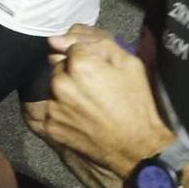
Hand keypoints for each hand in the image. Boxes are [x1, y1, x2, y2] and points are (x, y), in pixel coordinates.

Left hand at [26, 26, 176, 176]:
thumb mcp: (129, 62)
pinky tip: (81, 116)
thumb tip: (58, 39)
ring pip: (54, 87)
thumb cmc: (137, 104)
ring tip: (89, 103)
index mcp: (80, 64)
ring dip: (66, 90)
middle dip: (73, 71)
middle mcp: (60, 84)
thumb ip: (96, 42)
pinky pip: (50, 108)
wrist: (138, 148)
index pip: (72, 47)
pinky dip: (62, 109)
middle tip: (94, 87)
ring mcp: (53, 106)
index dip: (88, 57)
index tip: (100, 70)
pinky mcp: (51, 126)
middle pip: (59, 65)